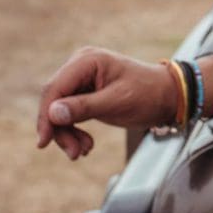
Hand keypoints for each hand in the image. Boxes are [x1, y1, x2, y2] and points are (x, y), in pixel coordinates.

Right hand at [36, 46, 175, 159]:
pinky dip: (74, 130)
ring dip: (67, 134)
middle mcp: (81, 65)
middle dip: (60, 129)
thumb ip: (84, 107)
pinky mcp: (85, 93)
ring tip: (83, 150)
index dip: (46, 115)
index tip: (45, 142)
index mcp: (87, 60)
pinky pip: (69, 114)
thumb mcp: (117, 102)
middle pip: (54, 100)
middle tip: (74, 152)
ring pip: (59, 111)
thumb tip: (53, 113)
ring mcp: (82, 79)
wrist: (167, 97)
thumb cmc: (147, 94)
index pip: (55, 88)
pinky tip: (86, 145)